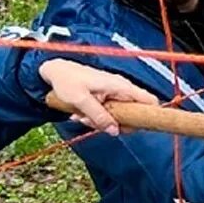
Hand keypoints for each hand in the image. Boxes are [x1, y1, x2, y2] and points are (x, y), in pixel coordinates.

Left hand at [37, 59, 157, 135]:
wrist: (54, 71)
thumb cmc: (66, 80)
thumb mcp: (81, 100)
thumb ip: (99, 116)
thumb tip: (115, 131)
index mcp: (121, 87)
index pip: (149, 101)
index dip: (148, 115)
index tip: (130, 126)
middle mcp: (122, 90)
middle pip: (132, 115)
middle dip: (114, 123)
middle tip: (93, 122)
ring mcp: (114, 95)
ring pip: (118, 117)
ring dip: (100, 122)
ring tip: (81, 116)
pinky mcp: (106, 99)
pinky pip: (108, 114)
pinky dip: (95, 117)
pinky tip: (81, 114)